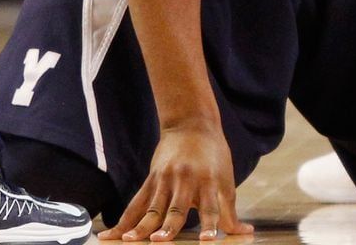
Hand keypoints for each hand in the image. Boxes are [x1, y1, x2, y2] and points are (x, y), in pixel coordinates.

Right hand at [98, 121, 252, 241]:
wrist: (191, 123)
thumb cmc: (214, 156)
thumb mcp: (225, 180)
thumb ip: (229, 211)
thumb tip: (245, 232)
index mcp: (208, 182)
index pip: (210, 208)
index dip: (209, 224)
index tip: (206, 241)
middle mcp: (185, 181)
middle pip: (175, 209)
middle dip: (167, 227)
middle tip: (158, 241)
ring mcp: (165, 179)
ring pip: (151, 207)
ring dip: (139, 226)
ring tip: (127, 241)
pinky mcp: (151, 179)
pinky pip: (135, 202)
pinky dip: (124, 220)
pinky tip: (110, 234)